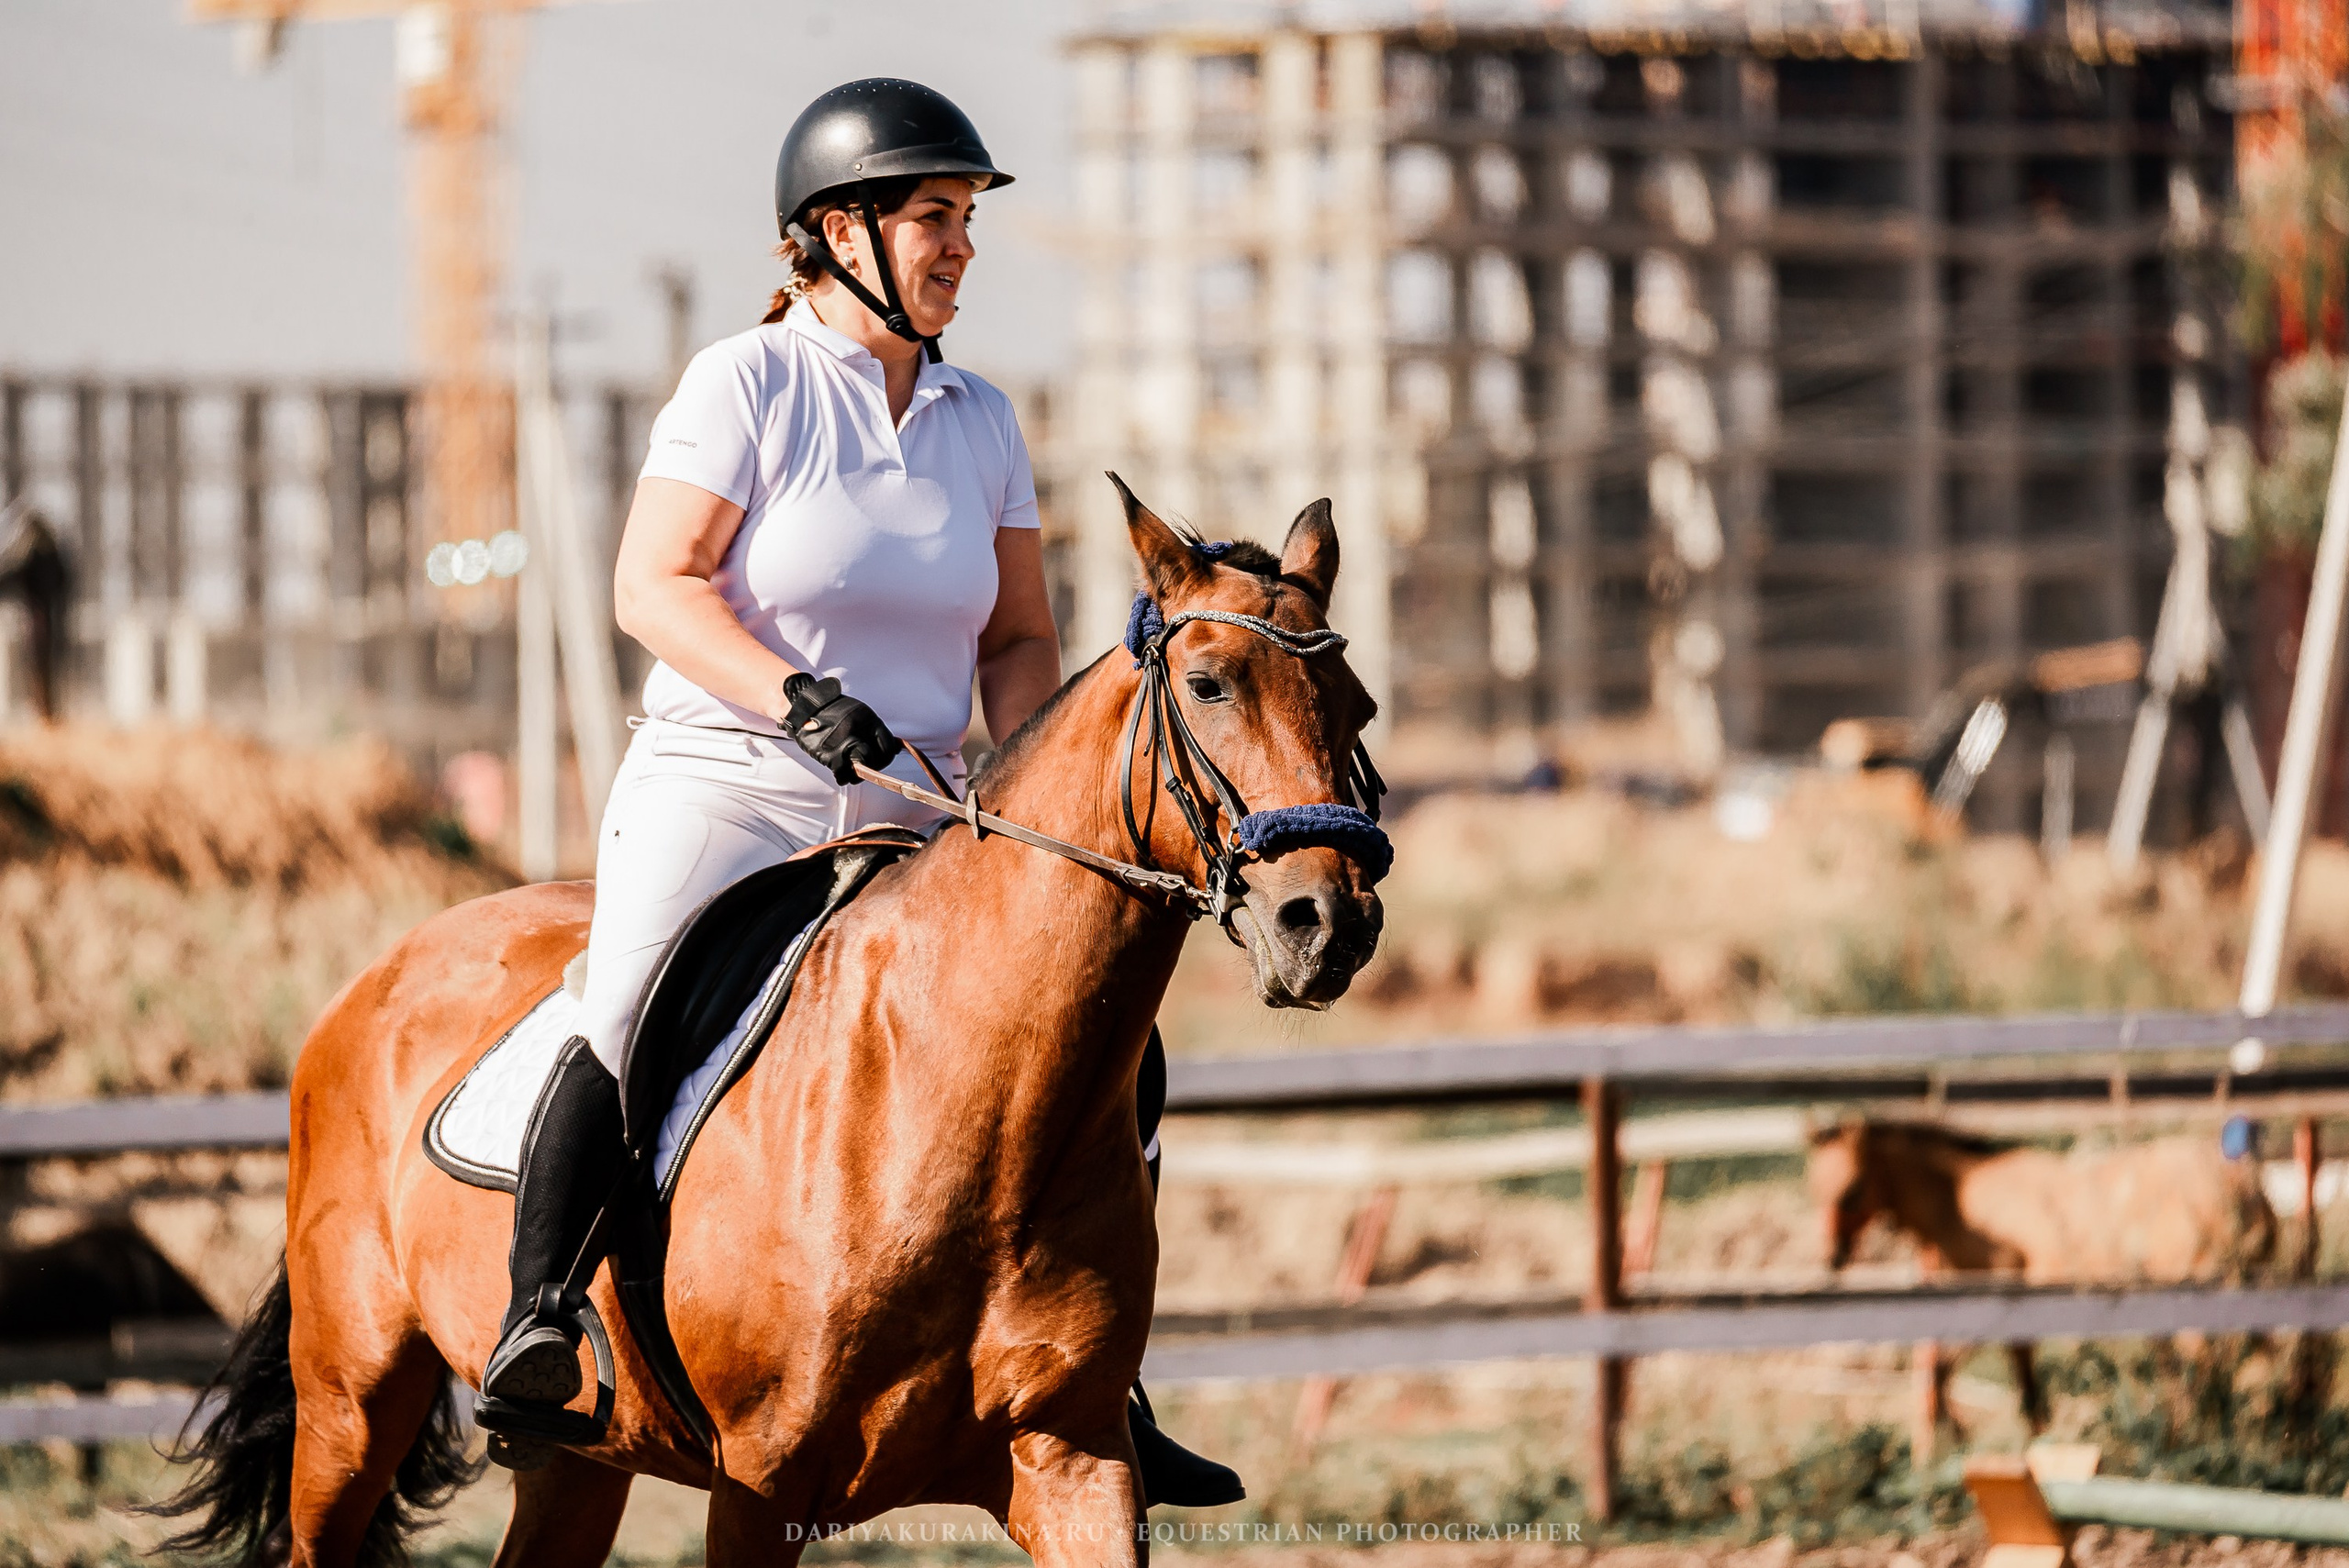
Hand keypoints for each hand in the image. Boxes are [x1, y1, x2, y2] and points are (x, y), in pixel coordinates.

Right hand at [781, 673, 902, 785]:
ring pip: (861, 770)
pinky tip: (839, 771)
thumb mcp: (859, 713)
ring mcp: (844, 743)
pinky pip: (843, 775)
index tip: (879, 760)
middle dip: (872, 767)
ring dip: (856, 774)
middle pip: (877, 760)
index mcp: (868, 719)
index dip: (885, 756)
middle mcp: (858, 731)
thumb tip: (895, 748)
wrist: (806, 705)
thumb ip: (874, 729)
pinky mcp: (829, 754)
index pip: (888, 746)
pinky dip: (842, 776)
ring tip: (850, 770)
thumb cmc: (832, 710)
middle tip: (865, 767)